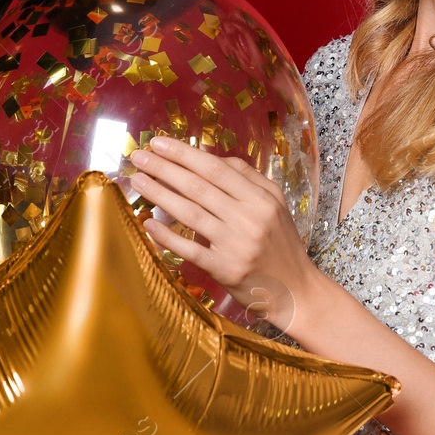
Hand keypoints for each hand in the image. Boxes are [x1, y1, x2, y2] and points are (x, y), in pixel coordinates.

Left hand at [127, 136, 314, 327]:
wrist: (296, 290)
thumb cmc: (281, 244)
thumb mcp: (275, 205)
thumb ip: (247, 179)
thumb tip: (212, 159)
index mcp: (262, 198)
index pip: (216, 168)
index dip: (184, 154)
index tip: (159, 143)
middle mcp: (250, 218)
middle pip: (199, 186)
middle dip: (164, 168)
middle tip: (139, 157)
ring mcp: (237, 244)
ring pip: (191, 213)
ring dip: (160, 194)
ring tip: (138, 181)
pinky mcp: (226, 269)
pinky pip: (190, 249)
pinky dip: (167, 236)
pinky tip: (148, 223)